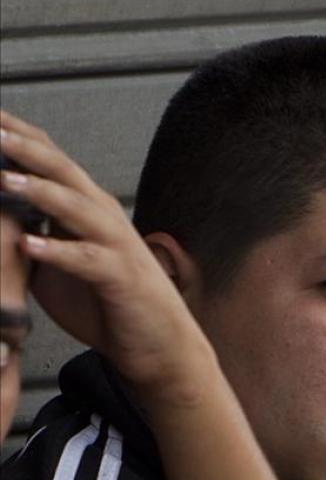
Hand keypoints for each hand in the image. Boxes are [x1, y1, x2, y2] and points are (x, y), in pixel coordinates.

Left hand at [0, 109, 211, 398]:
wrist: (157, 344)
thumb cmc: (106, 303)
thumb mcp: (57, 262)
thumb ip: (29, 234)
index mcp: (87, 208)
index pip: (52, 159)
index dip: (20, 135)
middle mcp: (104, 217)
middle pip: (64, 172)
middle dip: (25, 149)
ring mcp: (116, 245)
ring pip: (78, 208)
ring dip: (41, 191)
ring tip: (4, 178)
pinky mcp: (122, 277)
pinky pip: (87, 259)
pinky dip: (58, 251)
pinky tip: (28, 244)